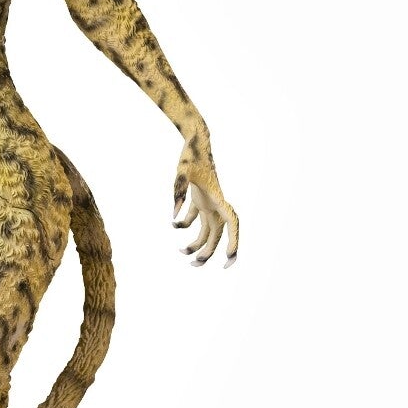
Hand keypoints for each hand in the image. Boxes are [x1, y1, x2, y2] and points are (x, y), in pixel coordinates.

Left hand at [173, 142, 238, 265]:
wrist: (195, 141)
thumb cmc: (191, 155)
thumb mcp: (182, 172)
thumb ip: (178, 192)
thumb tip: (174, 218)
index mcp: (217, 198)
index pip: (231, 223)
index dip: (234, 241)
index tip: (229, 258)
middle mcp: (217, 203)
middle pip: (218, 234)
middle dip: (208, 252)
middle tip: (194, 266)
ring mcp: (210, 202)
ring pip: (208, 230)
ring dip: (198, 244)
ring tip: (182, 254)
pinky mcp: (201, 199)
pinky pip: (197, 219)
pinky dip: (186, 225)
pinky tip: (173, 224)